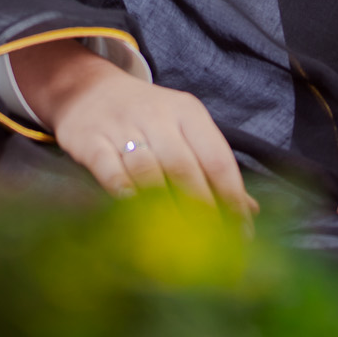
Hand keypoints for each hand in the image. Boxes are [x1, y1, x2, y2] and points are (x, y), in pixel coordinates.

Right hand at [11, 40, 255, 221]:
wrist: (87, 88)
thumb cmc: (145, 117)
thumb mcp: (183, 128)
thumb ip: (213, 165)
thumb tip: (250, 210)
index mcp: (188, 113)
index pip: (217, 159)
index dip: (231, 199)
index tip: (240, 234)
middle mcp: (158, 116)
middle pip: (185, 167)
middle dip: (201, 210)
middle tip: (210, 248)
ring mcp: (122, 126)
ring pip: (148, 169)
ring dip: (163, 207)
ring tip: (177, 243)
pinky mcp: (90, 138)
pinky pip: (108, 166)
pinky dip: (122, 189)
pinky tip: (132, 211)